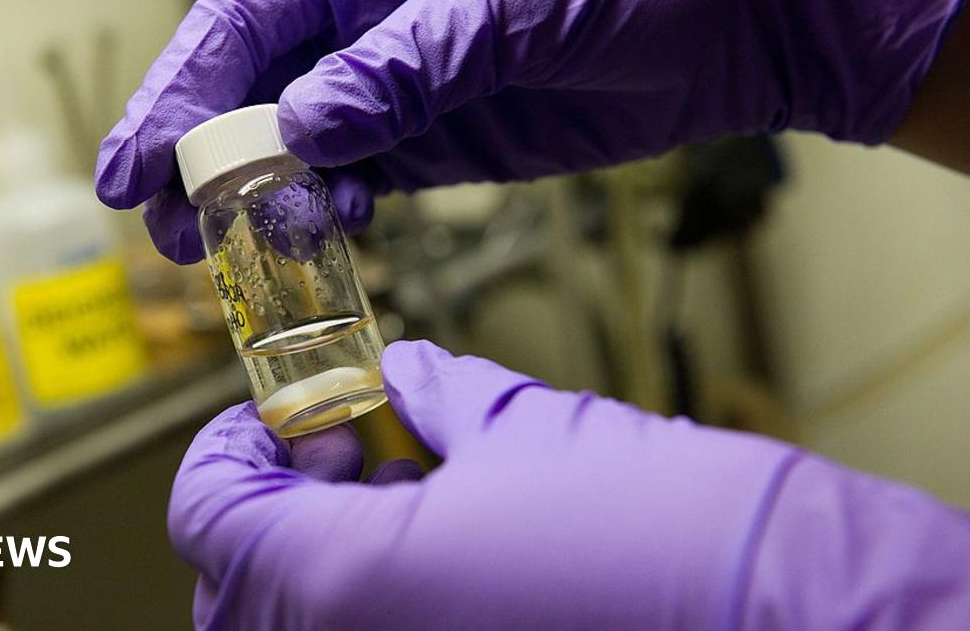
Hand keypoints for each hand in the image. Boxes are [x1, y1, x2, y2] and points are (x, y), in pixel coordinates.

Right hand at [97, 0, 967, 263]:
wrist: (739, 16)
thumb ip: (406, 64)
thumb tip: (305, 130)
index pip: (246, 18)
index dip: (183, 89)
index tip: (139, 164)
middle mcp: (370, 19)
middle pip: (255, 89)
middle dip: (203, 159)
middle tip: (166, 229)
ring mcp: (404, 85)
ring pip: (302, 147)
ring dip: (264, 200)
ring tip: (232, 251)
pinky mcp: (444, 139)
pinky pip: (365, 181)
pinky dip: (338, 212)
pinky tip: (331, 233)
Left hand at [168, 340, 969, 628]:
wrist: (780, 612)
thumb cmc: (660, 524)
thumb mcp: (518, 425)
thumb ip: (429, 396)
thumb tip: (399, 382)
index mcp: (340, 579)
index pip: (207, 513)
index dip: (228, 450)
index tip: (274, 417)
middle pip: (234, 585)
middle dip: (268, 508)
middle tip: (335, 451)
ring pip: (289, 627)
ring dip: (311, 558)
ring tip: (392, 495)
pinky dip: (363, 599)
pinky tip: (436, 546)